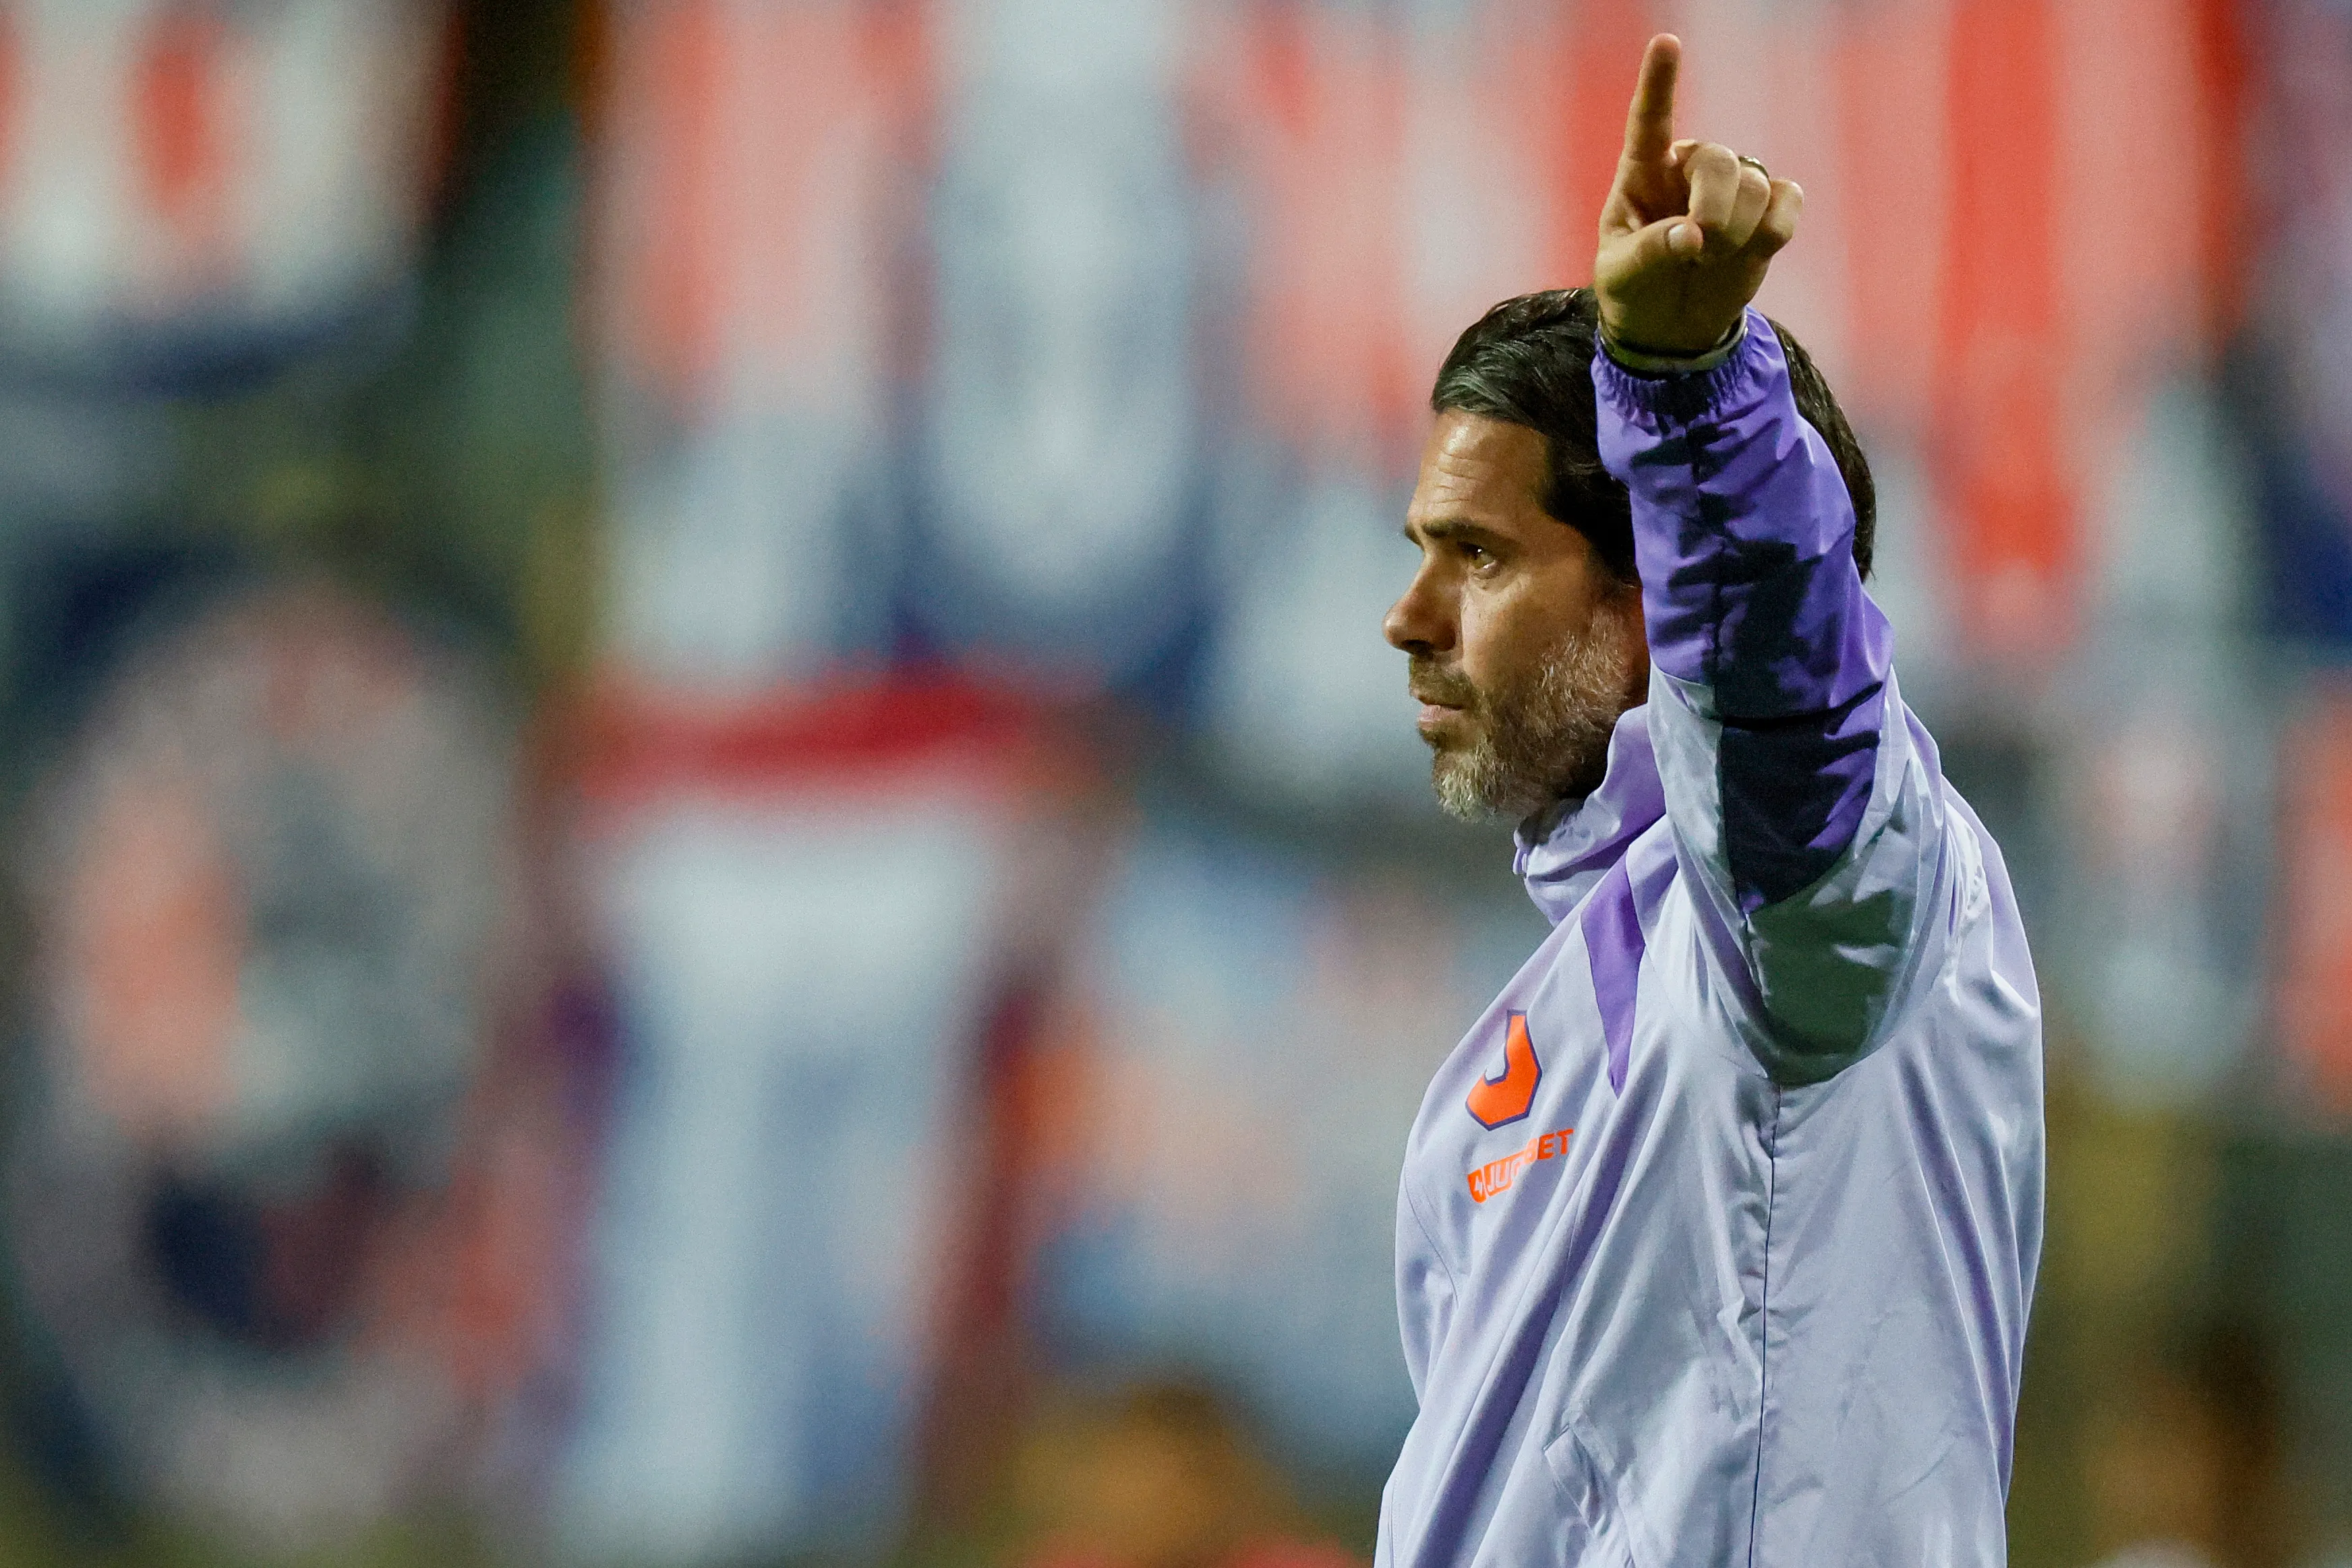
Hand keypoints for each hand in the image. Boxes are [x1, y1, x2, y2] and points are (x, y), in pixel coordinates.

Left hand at [1593, 35, 1802, 356]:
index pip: (1650, 120)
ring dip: (1738, 233)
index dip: (1659, 82)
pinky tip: (1752, 250)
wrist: (1671, 326)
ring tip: (1711, 261)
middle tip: (1700, 250)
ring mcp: (1732, 185)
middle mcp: (1689, 168)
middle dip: (1715, 211)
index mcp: (1642, 173)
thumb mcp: (1621, 277)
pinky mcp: (1768, 208)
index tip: (1666, 42)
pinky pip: (1788, 200)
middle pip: (1719, 160)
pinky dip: (1776, 230)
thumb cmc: (1635, 290)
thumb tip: (1692, 236)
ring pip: (1755, 184)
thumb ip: (1649, 252)